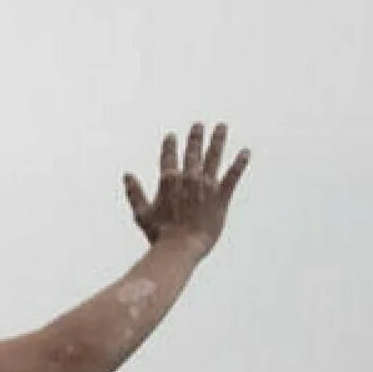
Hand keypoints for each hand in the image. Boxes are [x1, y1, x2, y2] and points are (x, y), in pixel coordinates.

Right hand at [124, 121, 249, 254]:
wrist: (181, 246)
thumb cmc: (160, 234)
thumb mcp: (142, 214)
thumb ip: (134, 193)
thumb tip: (127, 175)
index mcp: (169, 181)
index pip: (168, 157)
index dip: (170, 146)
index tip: (172, 136)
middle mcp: (189, 178)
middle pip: (193, 152)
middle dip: (195, 137)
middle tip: (199, 125)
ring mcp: (206, 186)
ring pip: (213, 157)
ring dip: (217, 141)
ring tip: (222, 127)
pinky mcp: (221, 196)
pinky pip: (232, 175)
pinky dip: (239, 163)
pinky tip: (246, 152)